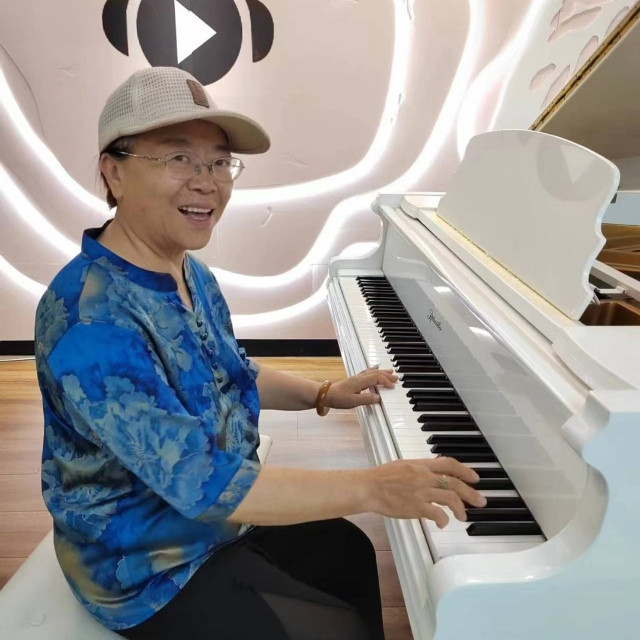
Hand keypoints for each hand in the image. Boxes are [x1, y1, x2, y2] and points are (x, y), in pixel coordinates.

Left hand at [324, 366, 396, 408]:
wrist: (326, 394)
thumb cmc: (338, 398)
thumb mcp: (353, 401)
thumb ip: (366, 400)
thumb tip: (378, 398)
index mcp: (360, 381)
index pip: (376, 378)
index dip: (385, 381)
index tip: (392, 387)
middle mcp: (359, 377)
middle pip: (376, 373)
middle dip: (387, 375)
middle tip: (397, 378)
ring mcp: (357, 377)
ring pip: (372, 371)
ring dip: (382, 371)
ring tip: (391, 372)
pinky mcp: (354, 379)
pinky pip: (367, 371)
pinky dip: (374, 369)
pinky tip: (376, 368)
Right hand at [366, 457, 486, 527]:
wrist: (369, 487)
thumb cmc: (381, 477)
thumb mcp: (403, 465)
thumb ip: (420, 469)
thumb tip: (433, 474)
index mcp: (421, 465)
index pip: (449, 464)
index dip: (465, 471)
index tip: (475, 478)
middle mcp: (424, 476)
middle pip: (455, 483)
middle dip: (471, 493)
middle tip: (481, 501)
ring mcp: (421, 492)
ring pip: (450, 498)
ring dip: (461, 509)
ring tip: (463, 516)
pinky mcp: (416, 507)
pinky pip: (437, 514)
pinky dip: (444, 520)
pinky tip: (443, 523)